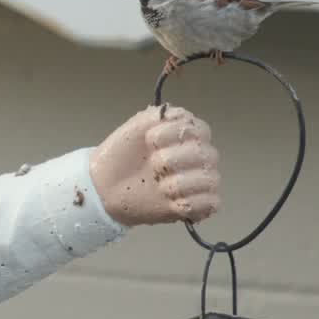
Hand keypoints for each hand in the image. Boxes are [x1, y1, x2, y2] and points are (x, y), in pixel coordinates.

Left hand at [88, 105, 219, 226]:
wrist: (107, 185)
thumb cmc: (123, 155)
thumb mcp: (136, 126)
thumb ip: (158, 115)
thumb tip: (174, 113)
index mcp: (190, 134)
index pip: (199, 130)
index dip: (174, 134)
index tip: (150, 139)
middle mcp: (201, 156)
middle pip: (206, 155)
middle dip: (172, 160)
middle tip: (153, 165)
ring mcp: (203, 181)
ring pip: (209, 180)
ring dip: (179, 184)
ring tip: (159, 185)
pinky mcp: (200, 205)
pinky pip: (211, 203)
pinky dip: (189, 203)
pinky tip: (171, 201)